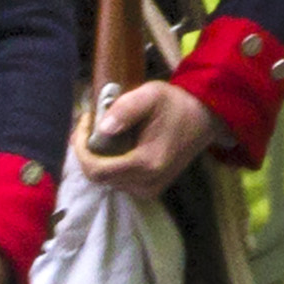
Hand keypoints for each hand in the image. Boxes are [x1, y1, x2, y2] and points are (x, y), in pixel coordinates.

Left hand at [80, 76, 224, 194]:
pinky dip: (109, 164)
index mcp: (147, 163)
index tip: (84, 123)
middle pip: (98, 177)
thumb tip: (102, 129)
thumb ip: (126, 109)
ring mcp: (150, 189)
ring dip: (97, 157)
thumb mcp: (150, 95)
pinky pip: (118, 181)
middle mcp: (147, 183)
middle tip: (89, 124)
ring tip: (100, 131)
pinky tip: (113, 145)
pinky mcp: (150, 188)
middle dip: (87, 151)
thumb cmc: (175, 104)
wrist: (202, 118)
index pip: (97, 170)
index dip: (81, 149)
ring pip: (106, 181)